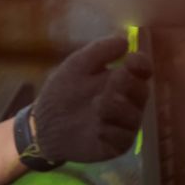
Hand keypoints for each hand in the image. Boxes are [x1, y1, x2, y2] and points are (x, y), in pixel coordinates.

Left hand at [27, 35, 153, 165]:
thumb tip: (125, 40)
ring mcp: (124, 125)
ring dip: (116, 108)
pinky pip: (123, 138)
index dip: (141, 64)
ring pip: (134, 116)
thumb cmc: (61, 93)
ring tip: (97, 105)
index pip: (142, 70)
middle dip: (128, 85)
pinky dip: (110, 131)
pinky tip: (96, 130)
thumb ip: (98, 52)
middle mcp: (128, 102)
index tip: (131, 60)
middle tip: (111, 82)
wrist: (42, 124)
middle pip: (142, 92)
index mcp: (121, 81)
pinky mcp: (116, 144)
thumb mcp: (76, 66)